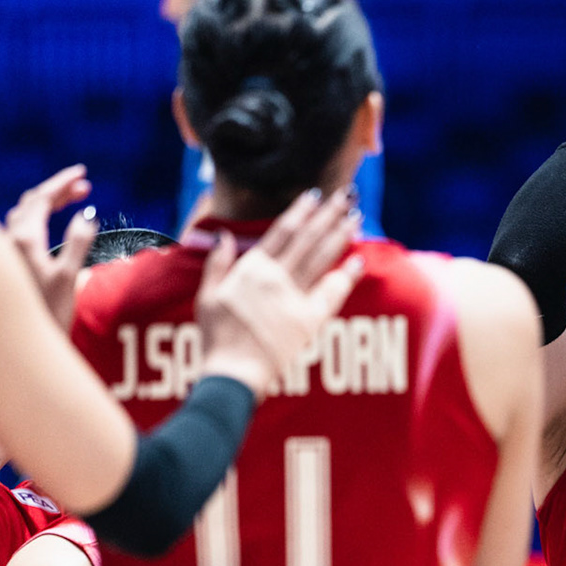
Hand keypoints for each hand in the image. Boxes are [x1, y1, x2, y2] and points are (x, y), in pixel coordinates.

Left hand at [5, 164, 96, 328]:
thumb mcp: (68, 278)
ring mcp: (3, 252)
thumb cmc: (46, 315)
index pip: (42, 198)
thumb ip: (78, 242)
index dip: (62, 183)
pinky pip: (17, 229)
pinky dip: (35, 218)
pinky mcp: (3, 265)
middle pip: (31, 203)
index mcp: (24, 238)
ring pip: (21, 215)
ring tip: (68, 202)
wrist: (17, 346)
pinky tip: (44, 227)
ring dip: (44, 203)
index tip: (82, 174)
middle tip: (83, 187)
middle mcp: (7, 240)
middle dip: (56, 191)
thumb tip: (86, 215)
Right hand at [197, 188, 363, 396]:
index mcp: (252, 269)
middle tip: (346, 194)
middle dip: (328, 213)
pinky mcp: (310, 319)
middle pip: (308, 238)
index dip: (300, 211)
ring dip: (340, 234)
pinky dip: (346, 274)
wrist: (234, 370)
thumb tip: (224, 237)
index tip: (314, 194)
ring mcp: (295, 297)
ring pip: (322, 257)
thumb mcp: (206, 296)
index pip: (281, 231)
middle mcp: (277, 277)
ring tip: (356, 216)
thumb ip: (217, 264)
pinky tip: (358, 259)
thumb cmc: (216, 337)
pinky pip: (332, 292)